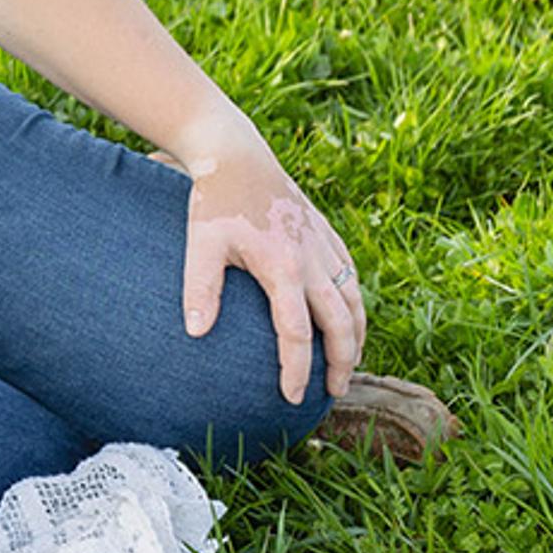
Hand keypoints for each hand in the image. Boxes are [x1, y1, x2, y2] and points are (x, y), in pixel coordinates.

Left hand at [176, 140, 366, 403]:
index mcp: (282, 266)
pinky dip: (355, 304)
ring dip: (356, 336)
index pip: (295, 332)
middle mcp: (312, 259)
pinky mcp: (327, 234)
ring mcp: (324, 245)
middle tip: (332, 392)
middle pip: (340, 323)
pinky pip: (350, 276)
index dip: (296, 369)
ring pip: (354, 300)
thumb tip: (196, 333)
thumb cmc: (214, 202)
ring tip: (348, 365)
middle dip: (340, 362)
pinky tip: (349, 320)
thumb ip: (199, 289)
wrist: (237, 156)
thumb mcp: (200, 244)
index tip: (292, 396)